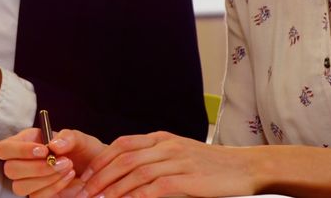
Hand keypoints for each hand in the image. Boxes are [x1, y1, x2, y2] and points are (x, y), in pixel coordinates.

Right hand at [0, 127, 107, 196]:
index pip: (4, 148)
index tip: (44, 150)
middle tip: (60, 161)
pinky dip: (54, 187)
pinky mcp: (37, 195)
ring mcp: (28, 181)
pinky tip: (68, 176)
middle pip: (9, 170)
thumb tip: (54, 146)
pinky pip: (36, 196)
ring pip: (19, 187)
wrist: (94, 168)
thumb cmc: (82, 150)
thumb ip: (68, 137)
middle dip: (36, 167)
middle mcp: (22, 162)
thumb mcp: (79, 138)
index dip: (19, 150)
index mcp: (24, 142)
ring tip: (67, 167)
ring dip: (45, 178)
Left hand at [78, 131, 257, 197]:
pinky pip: (155, 188)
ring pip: (135, 173)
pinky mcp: (187, 178)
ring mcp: (177, 160)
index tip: (86, 177)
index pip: (121, 145)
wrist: (246, 167)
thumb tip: (126, 171)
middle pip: (123, 159)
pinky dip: (136, 197)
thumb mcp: (180, 154)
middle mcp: (166, 146)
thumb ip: (155, 158)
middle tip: (85, 193)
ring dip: (113, 189)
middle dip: (100, 177)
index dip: (100, 161)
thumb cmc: (211, 166)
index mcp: (161, 138)